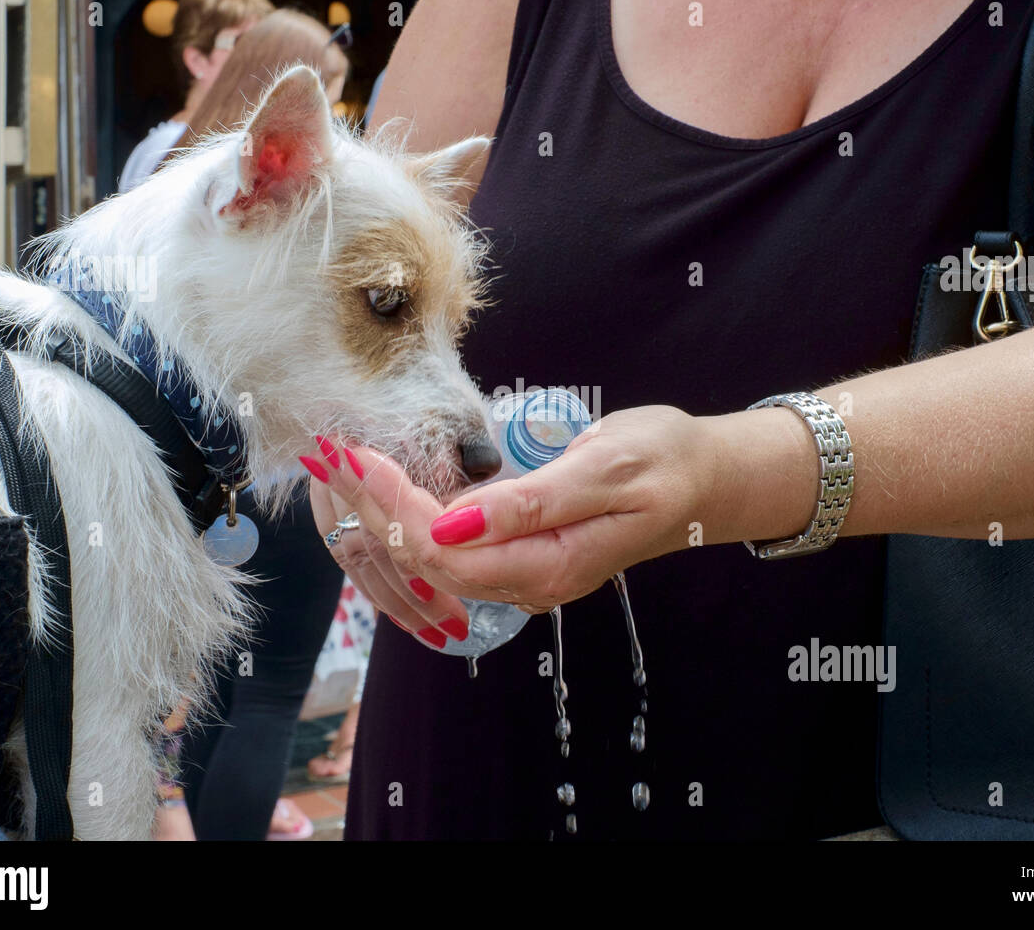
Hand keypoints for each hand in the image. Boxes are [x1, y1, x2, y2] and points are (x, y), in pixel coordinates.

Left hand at [304, 406, 724, 613]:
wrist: (704, 480)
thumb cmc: (664, 463)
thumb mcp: (607, 468)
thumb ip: (533, 502)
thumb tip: (454, 525)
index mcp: (548, 564)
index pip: (442, 548)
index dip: (392, 505)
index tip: (355, 453)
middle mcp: (526, 582)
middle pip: (423, 559)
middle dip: (371, 506)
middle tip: (329, 451)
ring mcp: (520, 573)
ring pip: (428, 559)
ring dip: (380, 514)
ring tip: (339, 465)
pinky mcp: (517, 555)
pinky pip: (447, 550)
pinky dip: (406, 517)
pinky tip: (380, 488)